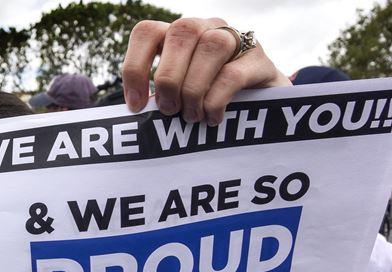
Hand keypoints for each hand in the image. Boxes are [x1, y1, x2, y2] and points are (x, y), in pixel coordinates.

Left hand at [121, 18, 290, 123]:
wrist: (262, 106)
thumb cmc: (207, 101)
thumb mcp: (178, 96)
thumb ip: (159, 97)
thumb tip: (139, 113)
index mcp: (178, 35)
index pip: (147, 32)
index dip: (135, 67)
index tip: (136, 105)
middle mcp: (206, 28)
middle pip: (181, 31)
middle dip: (168, 78)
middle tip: (169, 110)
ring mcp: (236, 40)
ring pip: (211, 46)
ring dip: (194, 88)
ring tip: (191, 116)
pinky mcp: (260, 60)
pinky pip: (233, 74)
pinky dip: (215, 101)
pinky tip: (212, 118)